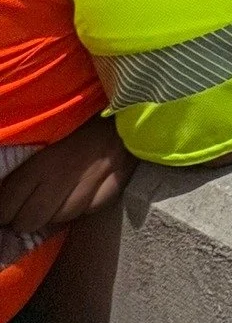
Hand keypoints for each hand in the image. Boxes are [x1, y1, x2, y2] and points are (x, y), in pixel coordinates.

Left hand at [0, 118, 132, 237]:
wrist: (128, 102)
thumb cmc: (80, 116)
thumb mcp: (46, 134)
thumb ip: (27, 165)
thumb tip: (8, 191)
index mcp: (41, 160)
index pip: (7, 205)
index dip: (4, 211)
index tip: (7, 208)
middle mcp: (64, 174)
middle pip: (31, 219)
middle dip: (25, 219)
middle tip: (28, 209)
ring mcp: (93, 182)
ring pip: (61, 218)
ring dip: (55, 214)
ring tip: (55, 201)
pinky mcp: (117, 185)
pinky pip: (90, 210)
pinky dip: (83, 208)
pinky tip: (82, 195)